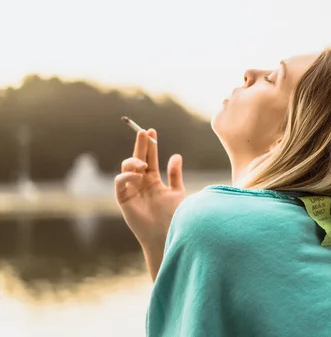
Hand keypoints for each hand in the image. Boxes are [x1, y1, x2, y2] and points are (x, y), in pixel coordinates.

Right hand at [114, 129, 184, 249]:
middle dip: (140, 144)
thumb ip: (175, 174)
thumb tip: (176, 155)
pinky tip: (138, 175)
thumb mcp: (177, 192)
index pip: (150, 158)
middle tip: (143, 131)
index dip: (150, 145)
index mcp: (153, 180)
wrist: (165, 234)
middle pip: (138, 158)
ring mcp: (131, 189)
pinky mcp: (123, 199)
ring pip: (127, 168)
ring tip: (143, 164)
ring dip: (134, 161)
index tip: (152, 131)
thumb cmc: (172, 216)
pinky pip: (120, 182)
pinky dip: (127, 176)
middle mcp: (141, 183)